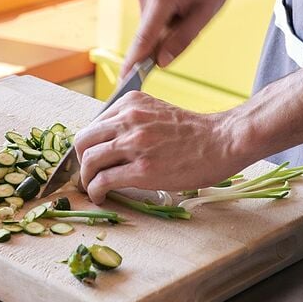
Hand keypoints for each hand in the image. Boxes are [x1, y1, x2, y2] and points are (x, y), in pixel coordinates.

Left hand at [74, 92, 243, 203]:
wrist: (222, 142)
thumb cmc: (194, 132)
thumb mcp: (157, 113)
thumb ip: (132, 121)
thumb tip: (109, 142)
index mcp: (131, 103)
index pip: (94, 124)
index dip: (88, 144)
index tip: (91, 157)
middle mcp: (129, 120)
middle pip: (83, 141)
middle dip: (80, 160)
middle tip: (87, 173)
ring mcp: (134, 144)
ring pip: (89, 161)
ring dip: (86, 179)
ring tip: (93, 188)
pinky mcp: (142, 170)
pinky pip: (104, 180)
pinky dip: (96, 191)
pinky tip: (101, 197)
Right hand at [120, 0, 239, 76]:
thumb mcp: (207, 11)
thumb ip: (183, 39)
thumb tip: (161, 62)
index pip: (144, 38)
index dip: (133, 62)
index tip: (123, 80)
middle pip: (149, 32)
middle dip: (166, 37)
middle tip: (192, 18)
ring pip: (151, 23)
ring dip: (168, 23)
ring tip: (190, 1)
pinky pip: (151, 12)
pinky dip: (165, 13)